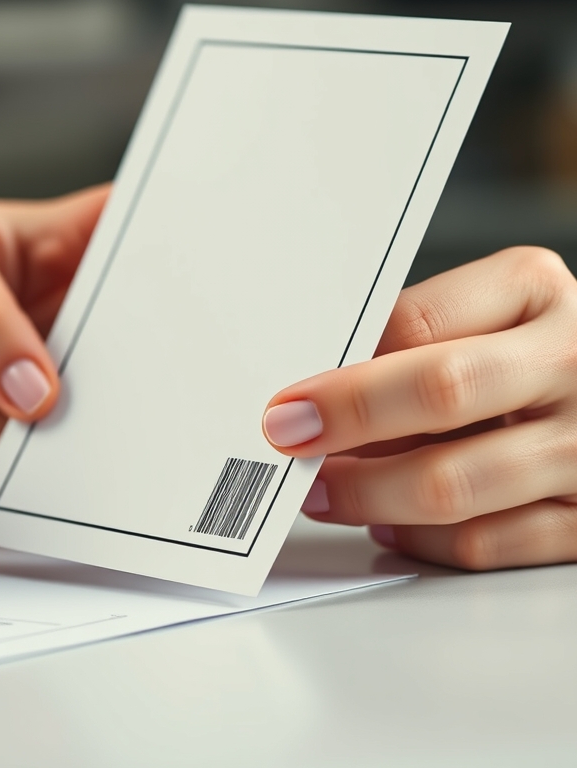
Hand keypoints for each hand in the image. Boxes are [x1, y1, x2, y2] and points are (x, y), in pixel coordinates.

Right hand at [0, 185, 109, 502]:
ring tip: (43, 431)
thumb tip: (173, 212)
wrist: (17, 325)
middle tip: (63, 415)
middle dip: (8, 405)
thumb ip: (113, 222)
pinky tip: (14, 455)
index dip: (2, 349)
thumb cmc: (50, 280)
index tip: (47, 394)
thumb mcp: (79, 234)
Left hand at [262, 247, 576, 570]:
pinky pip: (485, 542)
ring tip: (322, 492)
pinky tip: (389, 525)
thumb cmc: (538, 356)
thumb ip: (413, 343)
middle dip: (348, 420)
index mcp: (533, 292)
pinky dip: (420, 540)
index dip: (342, 370)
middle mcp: (569, 361)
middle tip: (289, 441)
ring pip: (453, 481)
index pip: (416, 324)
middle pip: (441, 390)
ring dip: (367, 493)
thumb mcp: (490, 317)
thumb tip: (311, 396)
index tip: (285, 401)